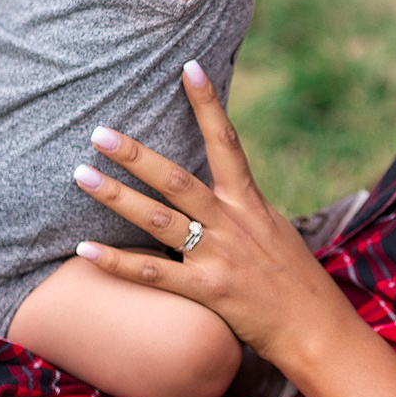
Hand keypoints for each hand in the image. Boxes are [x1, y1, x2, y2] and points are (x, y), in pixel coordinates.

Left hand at [71, 65, 353, 374]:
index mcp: (251, 204)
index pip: (227, 143)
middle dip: (137, 154)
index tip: (188, 68)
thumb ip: (241, 205)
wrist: (314, 328)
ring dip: (117, 196)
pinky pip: (153, 274)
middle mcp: (232, 224)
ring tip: (81, 174)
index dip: (208, 104)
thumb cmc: (293, 278)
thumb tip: (218, 180)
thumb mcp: (273, 229)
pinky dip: (117, 262)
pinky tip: (84, 249)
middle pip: (178, 180)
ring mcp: (218, 258)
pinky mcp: (206, 292)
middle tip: (100, 132)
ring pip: (159, 221)